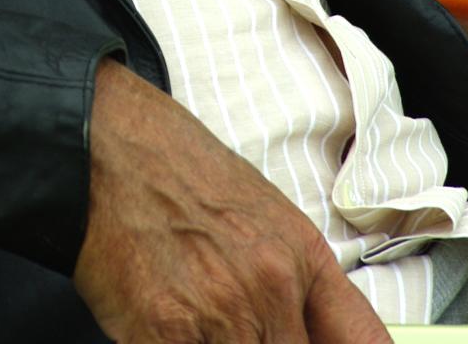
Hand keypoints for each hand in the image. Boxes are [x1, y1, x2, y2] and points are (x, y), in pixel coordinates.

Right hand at [76, 61, 390, 343]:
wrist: (104, 144)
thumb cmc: (175, 170)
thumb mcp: (262, 211)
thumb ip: (301, 286)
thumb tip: (318, 338)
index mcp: (301, 258)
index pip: (363, 343)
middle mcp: (269, 289)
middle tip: (230, 321)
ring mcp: (218, 315)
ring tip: (196, 315)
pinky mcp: (164, 333)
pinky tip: (165, 324)